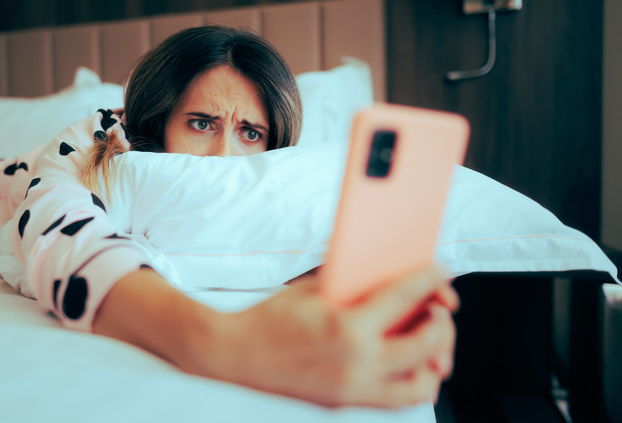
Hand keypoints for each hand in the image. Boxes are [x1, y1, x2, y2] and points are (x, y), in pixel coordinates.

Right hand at [199, 266, 457, 407]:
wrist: (234, 355)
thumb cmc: (269, 318)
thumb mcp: (313, 289)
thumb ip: (354, 286)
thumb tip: (389, 277)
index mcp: (347, 328)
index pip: (406, 298)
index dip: (431, 280)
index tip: (441, 272)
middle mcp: (356, 364)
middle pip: (427, 348)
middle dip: (442, 325)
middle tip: (438, 309)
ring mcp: (352, 391)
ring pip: (420, 387)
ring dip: (433, 362)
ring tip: (428, 342)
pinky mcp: (345, 405)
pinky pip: (395, 399)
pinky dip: (409, 380)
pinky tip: (403, 361)